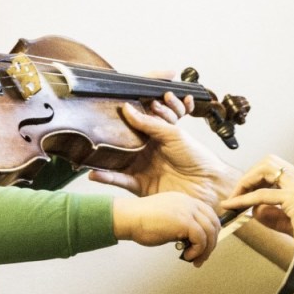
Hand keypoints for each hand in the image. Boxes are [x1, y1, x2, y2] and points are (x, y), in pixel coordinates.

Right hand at [88, 94, 239, 208]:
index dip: (123, 116)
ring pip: (117, 161)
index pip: (135, 123)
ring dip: (101, 158)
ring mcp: (142, 168)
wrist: (209, 186)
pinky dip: (106, 178)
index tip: (107, 107)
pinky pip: (120, 181)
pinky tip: (93, 174)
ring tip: (84, 152)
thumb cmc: (197, 158)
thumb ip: (150, 122)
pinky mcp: (140, 186)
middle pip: (122, 142)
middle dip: (107, 136)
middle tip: (90, 129)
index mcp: (156, 136)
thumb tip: (127, 109)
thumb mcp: (174, 133)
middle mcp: (147, 151)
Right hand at [112, 192, 220, 265]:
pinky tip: (188, 256)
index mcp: (185, 200)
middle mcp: (189, 203)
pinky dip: (198, 251)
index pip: (209, 214)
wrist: (128, 217)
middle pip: (213, 223)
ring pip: (210, 232)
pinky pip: (201, 239)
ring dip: (206, 250)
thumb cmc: (141, 221)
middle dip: (211, 243)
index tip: (204, 246)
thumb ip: (180, 225)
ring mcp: (188, 211)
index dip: (210, 232)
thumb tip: (191, 241)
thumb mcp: (167, 218)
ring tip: (195, 259)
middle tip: (202, 257)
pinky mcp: (185, 222)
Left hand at [220, 154, 293, 293]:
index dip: (257, 178)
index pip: (277, 169)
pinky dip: (244, 200)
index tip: (244, 193)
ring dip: (244, 184)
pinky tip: (234, 207)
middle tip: (236, 195)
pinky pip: (262, 195)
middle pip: (268, 162)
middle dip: (248, 176)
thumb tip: (255, 211)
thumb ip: (276, 217)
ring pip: (264, 170)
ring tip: (233, 201)